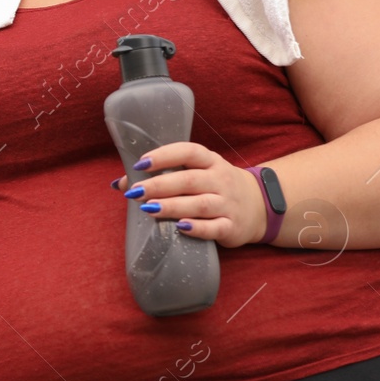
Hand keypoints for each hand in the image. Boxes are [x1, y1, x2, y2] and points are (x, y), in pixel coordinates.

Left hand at [111, 142, 267, 246]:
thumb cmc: (215, 186)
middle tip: (135, 191)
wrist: (260, 206)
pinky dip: (197, 228)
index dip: (165, 156)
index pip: (189, 152)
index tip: (141, 164)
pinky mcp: (232, 227)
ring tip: (148, 208)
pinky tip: (180, 227)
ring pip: (199, 204)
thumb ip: (163, 175)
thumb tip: (119, 183)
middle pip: (189, 180)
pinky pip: (214, 228)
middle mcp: (221, 180)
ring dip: (172, 206)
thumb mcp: (196, 173)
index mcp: (211, 161)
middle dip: (159, 185)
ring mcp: (228, 204)